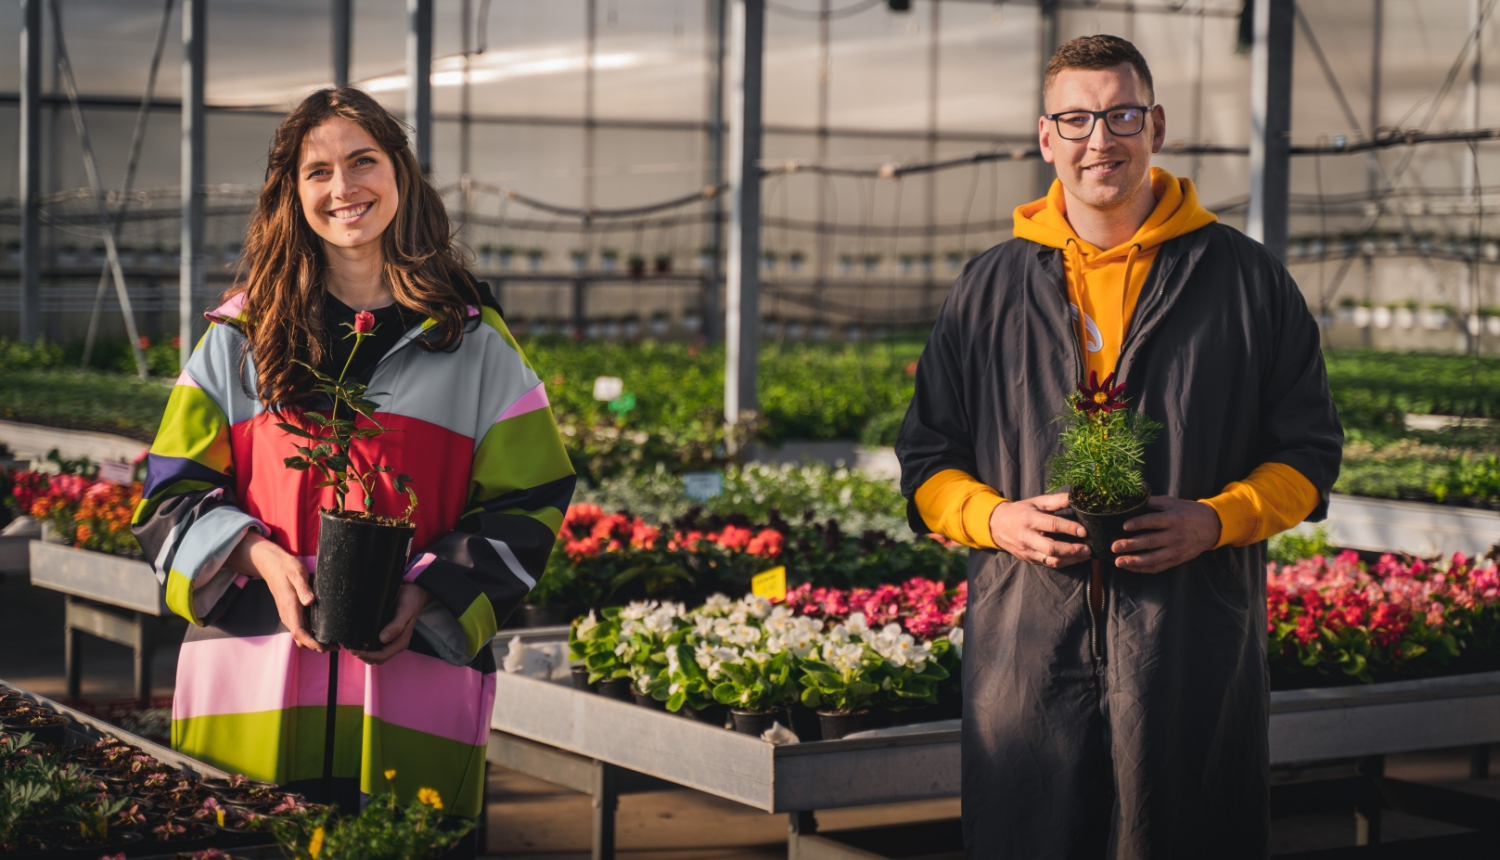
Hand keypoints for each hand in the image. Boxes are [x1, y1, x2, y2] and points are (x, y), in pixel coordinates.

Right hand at [227, 531, 324, 651]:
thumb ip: (303, 588)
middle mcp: (287, 615)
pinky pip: (300, 628)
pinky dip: (311, 634)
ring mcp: (288, 615)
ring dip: (314, 641)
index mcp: (290, 608)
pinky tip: (323, 630)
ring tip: (333, 641)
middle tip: (336, 646)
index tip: (325, 647)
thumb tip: (310, 601)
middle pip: (300, 639)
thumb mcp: (297, 573)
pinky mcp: (290, 612)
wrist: (271, 565)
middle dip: (317, 646)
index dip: (312, 643)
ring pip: (300, 635)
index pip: (299, 633)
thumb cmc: (286, 568)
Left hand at [348, 584, 430, 665]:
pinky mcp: (387, 635)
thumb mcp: (405, 611)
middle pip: (377, 658)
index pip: (382, 656)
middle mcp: (395, 644)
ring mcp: (391, 640)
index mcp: (401, 642)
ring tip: (351, 645)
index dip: (366, 655)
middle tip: (348, 647)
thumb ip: (396, 626)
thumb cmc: (410, 601)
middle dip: (362, 655)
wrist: (414, 593)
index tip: (353, 649)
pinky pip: (375, 645)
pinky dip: (365, 646)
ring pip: (375, 654)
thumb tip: (383, 639)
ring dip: (363, 653)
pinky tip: (357, 640)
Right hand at [989, 492, 1092, 568]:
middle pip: (1051, 548)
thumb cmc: (1020, 511)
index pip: (1052, 525)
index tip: (1084, 531)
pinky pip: (1048, 564)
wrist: (997, 525)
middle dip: (1072, 550)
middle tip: (1088, 549)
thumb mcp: (1036, 502)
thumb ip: (1057, 500)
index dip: (1069, 528)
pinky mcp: (1029, 559)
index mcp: (1029, 520)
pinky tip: (1074, 559)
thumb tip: (1076, 497)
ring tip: (1085, 556)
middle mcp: (1027, 537)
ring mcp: (1027, 551)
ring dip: (1070, 559)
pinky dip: (1064, 563)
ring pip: (1051, 560)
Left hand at [1112, 496, 1221, 573]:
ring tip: (1119, 562)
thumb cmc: (1187, 512)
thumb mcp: (1172, 502)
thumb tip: (1131, 501)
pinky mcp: (1177, 560)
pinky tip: (1131, 567)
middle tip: (1114, 546)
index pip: (1153, 521)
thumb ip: (1152, 502)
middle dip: (1131, 545)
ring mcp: (1176, 550)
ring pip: (1154, 558)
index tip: (1124, 526)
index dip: (1138, 523)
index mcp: (1173, 519)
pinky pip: (1159, 567)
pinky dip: (1143, 569)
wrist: (1212, 526)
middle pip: (1150, 542)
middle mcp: (1175, 536)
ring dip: (1135, 562)